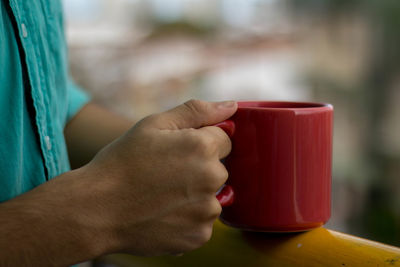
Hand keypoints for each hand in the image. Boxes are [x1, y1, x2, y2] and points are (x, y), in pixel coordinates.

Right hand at [80, 100, 236, 255]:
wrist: (96, 210)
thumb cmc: (122, 163)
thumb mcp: (154, 125)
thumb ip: (196, 111)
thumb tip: (231, 106)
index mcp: (203, 147)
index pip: (224, 140)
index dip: (202, 142)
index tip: (179, 151)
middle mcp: (212, 179)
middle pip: (220, 169)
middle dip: (201, 168)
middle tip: (167, 173)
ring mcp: (207, 211)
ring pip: (212, 197)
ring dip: (196, 195)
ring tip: (163, 195)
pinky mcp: (200, 236)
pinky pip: (203, 221)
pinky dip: (189, 218)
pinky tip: (164, 213)